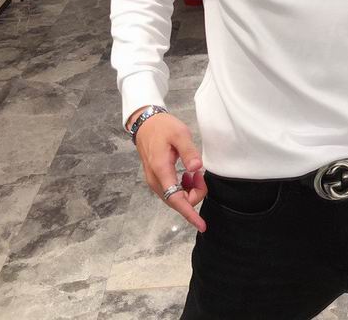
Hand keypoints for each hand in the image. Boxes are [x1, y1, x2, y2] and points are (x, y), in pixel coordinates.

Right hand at [129, 109, 207, 231]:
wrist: (146, 123)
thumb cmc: (163, 127)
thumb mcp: (180, 134)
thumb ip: (189, 152)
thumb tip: (197, 168)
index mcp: (161, 170)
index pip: (176, 199)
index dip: (190, 213)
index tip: (201, 225)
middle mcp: (155, 180)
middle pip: (178, 201)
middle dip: (195, 194)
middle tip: (200, 174)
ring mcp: (154, 181)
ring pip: (175, 198)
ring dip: (189, 191)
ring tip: (194, 173)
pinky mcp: (156, 179)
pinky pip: (172, 192)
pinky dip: (184, 188)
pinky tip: (188, 175)